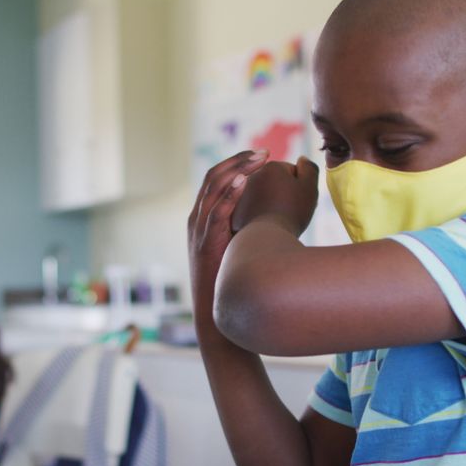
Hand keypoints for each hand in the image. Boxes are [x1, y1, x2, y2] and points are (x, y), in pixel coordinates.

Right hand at [188, 150, 268, 334]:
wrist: (214, 313)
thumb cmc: (229, 282)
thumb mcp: (235, 249)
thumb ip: (244, 230)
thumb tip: (269, 215)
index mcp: (202, 217)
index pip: (216, 179)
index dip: (237, 163)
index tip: (261, 155)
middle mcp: (196, 219)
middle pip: (214, 176)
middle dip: (239, 160)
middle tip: (266, 152)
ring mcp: (199, 230)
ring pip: (214, 188)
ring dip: (238, 170)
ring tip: (261, 160)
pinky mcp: (206, 242)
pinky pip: (216, 211)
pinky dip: (229, 193)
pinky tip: (245, 181)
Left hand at [231, 157, 318, 235]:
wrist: (266, 239)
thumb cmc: (291, 212)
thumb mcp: (309, 187)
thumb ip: (309, 169)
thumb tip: (302, 159)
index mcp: (270, 167)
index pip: (290, 172)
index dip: (300, 186)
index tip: (301, 200)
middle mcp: (252, 177)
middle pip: (274, 183)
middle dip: (284, 194)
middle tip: (293, 212)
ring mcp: (241, 195)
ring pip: (263, 197)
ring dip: (273, 204)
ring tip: (281, 219)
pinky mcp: (235, 212)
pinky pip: (253, 211)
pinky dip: (261, 216)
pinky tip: (268, 226)